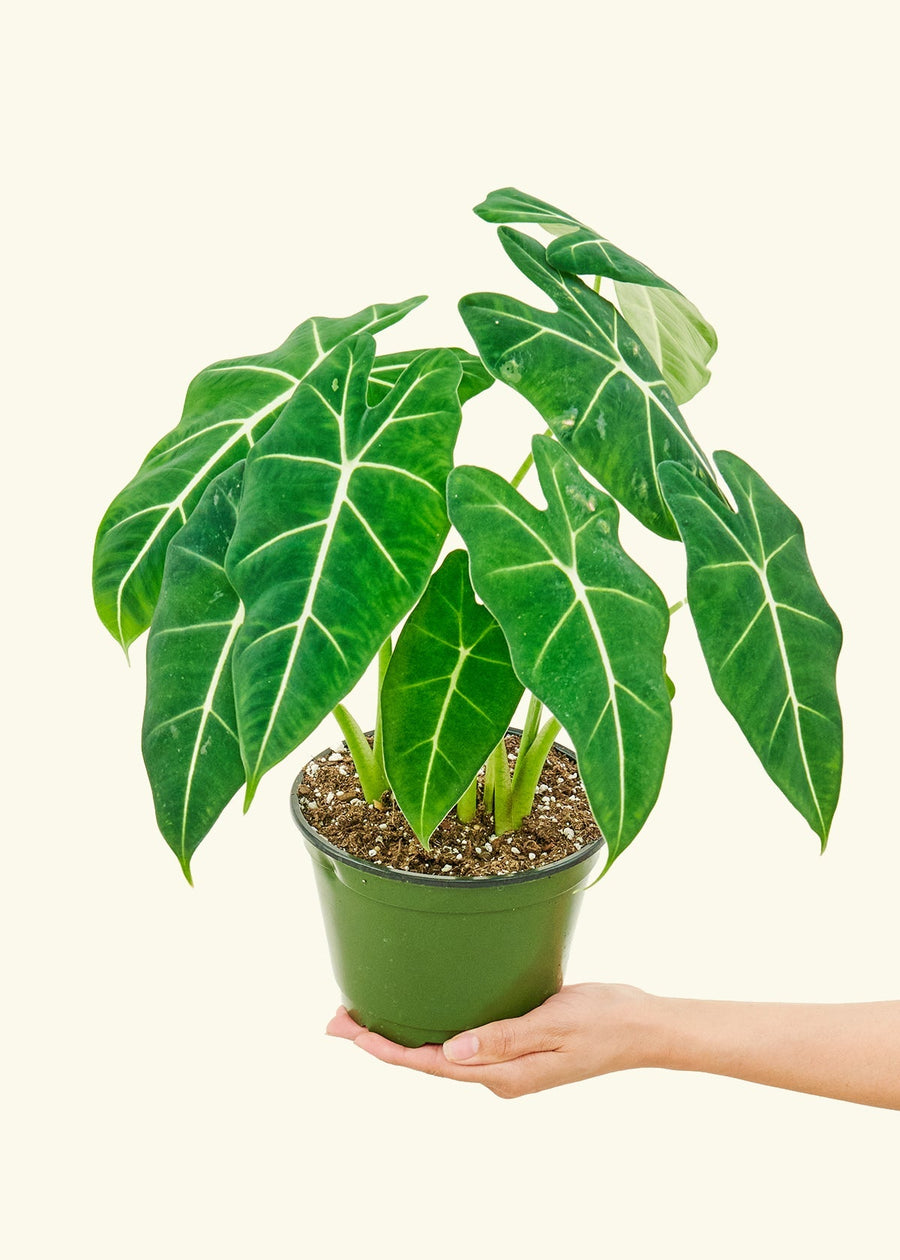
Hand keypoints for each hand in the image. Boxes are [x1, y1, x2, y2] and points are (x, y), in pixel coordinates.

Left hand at [326, 982, 657, 1097]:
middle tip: (336, 1019)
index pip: (430, 1064)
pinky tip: (422, 1012)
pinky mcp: (516, 1047)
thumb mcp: (554, 1024)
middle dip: (379, 1043)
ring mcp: (507, 1064)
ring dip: (401, 1036)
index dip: (384, 1049)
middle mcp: (499, 1075)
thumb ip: (503, 1038)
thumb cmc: (604, 1020)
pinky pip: (463, 1043)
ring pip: (441, 1053)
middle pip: (426, 1062)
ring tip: (363, 1016)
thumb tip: (450, 1052)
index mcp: (504, 1075)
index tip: (346, 1032)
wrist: (645, 1027)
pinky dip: (432, 1028)